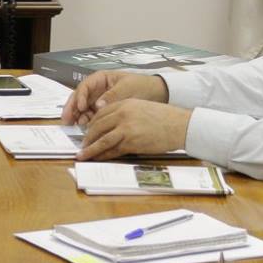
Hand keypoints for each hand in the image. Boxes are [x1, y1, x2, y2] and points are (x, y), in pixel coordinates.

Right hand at [63, 70, 166, 123]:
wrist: (157, 94)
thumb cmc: (142, 86)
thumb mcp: (127, 88)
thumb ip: (111, 96)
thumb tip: (98, 106)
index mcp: (101, 78)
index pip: (84, 86)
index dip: (80, 97)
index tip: (81, 107)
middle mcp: (96, 89)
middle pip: (79, 97)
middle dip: (71, 108)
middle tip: (67, 120)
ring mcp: (97, 100)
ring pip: (81, 108)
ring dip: (77, 116)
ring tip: (75, 125)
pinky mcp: (101, 111)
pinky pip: (89, 116)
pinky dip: (86, 121)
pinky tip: (85, 128)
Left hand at [75, 97, 190, 158]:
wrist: (180, 125)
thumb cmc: (165, 118)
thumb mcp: (142, 108)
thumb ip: (126, 114)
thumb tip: (113, 126)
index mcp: (125, 103)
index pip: (101, 114)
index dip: (92, 124)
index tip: (87, 131)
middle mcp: (122, 114)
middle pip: (97, 126)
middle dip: (87, 137)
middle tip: (82, 145)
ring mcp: (126, 128)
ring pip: (101, 140)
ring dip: (90, 149)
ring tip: (82, 155)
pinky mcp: (131, 142)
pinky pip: (112, 150)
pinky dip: (102, 155)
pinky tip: (96, 158)